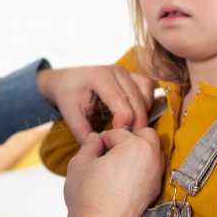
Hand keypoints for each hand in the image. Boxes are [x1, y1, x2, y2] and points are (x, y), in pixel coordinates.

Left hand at [36, 64, 156, 144]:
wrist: (69, 80)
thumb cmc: (69, 94)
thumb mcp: (69, 112)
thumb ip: (80, 129)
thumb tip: (96, 146)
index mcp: (99, 76)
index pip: (120, 99)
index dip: (124, 119)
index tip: (121, 135)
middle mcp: (116, 70)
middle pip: (135, 99)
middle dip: (136, 122)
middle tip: (131, 141)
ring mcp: (126, 71)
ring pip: (145, 94)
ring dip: (143, 113)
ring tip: (132, 130)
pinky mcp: (132, 75)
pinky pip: (147, 88)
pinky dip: (146, 104)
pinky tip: (136, 116)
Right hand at [63, 127, 163, 216]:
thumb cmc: (88, 197)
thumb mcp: (80, 163)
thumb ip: (90, 145)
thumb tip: (95, 139)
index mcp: (135, 147)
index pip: (119, 132)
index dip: (104, 139)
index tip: (95, 150)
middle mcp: (151, 160)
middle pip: (146, 135)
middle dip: (129, 138)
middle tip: (111, 149)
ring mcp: (155, 178)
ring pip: (153, 153)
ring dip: (139, 152)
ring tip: (119, 162)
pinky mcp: (153, 193)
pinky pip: (153, 171)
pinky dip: (142, 169)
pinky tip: (125, 177)